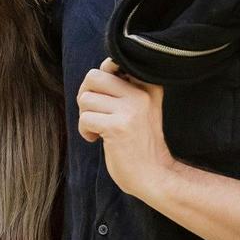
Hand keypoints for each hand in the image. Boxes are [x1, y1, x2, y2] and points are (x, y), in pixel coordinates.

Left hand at [76, 58, 174, 198]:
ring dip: (85, 116)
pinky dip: (85, 131)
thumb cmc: (140, 143)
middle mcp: (141, 93)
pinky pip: (85, 118)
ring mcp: (130, 109)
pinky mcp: (118, 127)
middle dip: (85, 95)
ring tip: (98, 129)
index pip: (111, 63)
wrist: (154, 175)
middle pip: (93, 76)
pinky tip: (97, 140)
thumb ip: (124, 87)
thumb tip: (95, 73)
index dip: (99, 82)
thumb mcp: (141, 108)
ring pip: (85, 98)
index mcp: (148, 85)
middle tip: (94, 113)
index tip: (104, 100)